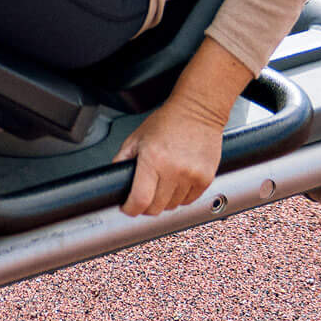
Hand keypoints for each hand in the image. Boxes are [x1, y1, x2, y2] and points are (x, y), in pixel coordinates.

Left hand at [115, 34, 250, 215]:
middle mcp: (173, 170)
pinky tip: (176, 182)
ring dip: (164, 200)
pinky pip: (189, 201)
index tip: (128, 208)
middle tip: (143, 195)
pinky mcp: (205, 178)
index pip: (140, 200)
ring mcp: (191, 176)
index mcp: (153, 160)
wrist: (197, 111)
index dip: (130, 209)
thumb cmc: (167, 121)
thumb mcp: (136, 137)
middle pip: (156, 208)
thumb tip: (115, 180)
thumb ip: (122, 160)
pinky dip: (180, 197)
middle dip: (145, 206)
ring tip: (162, 182)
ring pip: (172, 206)